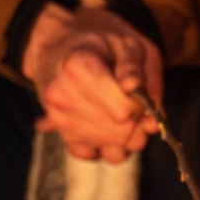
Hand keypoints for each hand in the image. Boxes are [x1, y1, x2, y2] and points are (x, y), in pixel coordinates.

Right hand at [22, 0, 162, 162]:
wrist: (60, 46)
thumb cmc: (99, 44)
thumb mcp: (127, 43)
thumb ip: (138, 70)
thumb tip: (138, 96)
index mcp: (78, 68)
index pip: (123, 111)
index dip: (140, 105)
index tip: (138, 91)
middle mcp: (62, 96)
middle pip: (121, 134)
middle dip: (138, 124)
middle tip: (135, 104)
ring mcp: (59, 118)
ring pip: (113, 151)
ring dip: (127, 137)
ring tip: (122, 112)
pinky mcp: (61, 134)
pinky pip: (95, 156)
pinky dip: (107, 146)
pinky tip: (108, 125)